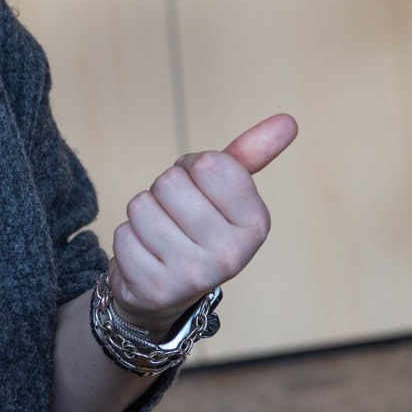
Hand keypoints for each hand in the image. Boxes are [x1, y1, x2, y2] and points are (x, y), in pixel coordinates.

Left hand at [108, 114, 297, 335]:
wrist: (168, 291)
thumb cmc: (199, 226)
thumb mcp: (229, 191)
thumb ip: (253, 153)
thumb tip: (289, 120)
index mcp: (256, 224)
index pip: (210, 164)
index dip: (194, 167)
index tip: (199, 188)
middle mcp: (231, 254)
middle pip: (171, 182)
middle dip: (166, 190)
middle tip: (177, 214)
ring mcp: (193, 275)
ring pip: (142, 206)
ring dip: (144, 213)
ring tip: (161, 233)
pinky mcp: (154, 288)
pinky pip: (122, 234)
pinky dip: (128, 238)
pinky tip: (146, 255)